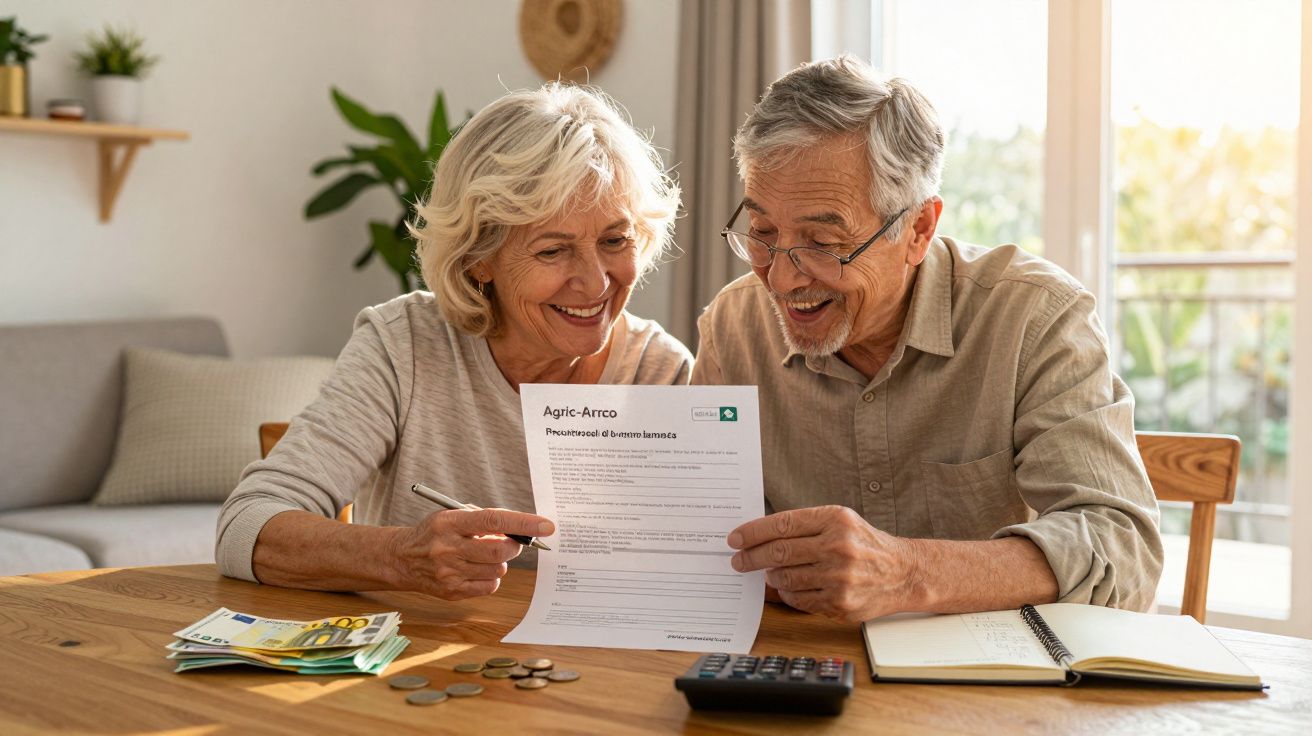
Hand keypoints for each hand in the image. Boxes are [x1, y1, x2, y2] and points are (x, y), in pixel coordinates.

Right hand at [390, 508, 554, 599]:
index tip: (546, 526)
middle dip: (514, 546)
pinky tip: (478, 569)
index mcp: (450, 523)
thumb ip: (484, 521)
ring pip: (498, 571)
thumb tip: (518, 531)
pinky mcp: (451, 591)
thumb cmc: (436, 533)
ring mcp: (449, 572)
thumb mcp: (454, 516)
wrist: (403, 558)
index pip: (493, 520)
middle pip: (499, 551)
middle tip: (513, 542)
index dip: (523, 522)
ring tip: (484, 555)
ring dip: (501, 562)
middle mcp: (448, 548)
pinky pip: (489, 587)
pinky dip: (492, 578)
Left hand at [728, 505, 920, 621]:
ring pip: (786, 578)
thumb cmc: (865, 544)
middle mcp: (838, 547)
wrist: (903, 572)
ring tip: (769, 573)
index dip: (753, 532)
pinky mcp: (840, 603)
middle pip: (779, 552)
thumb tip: (759, 539)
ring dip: (771, 577)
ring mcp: (840, 577)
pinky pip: (799, 599)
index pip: (782, 524)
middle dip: (751, 557)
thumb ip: (804, 527)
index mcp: (836, 520)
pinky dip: (787, 594)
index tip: (735, 538)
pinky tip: (788, 587)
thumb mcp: (840, 522)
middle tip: (738, 560)